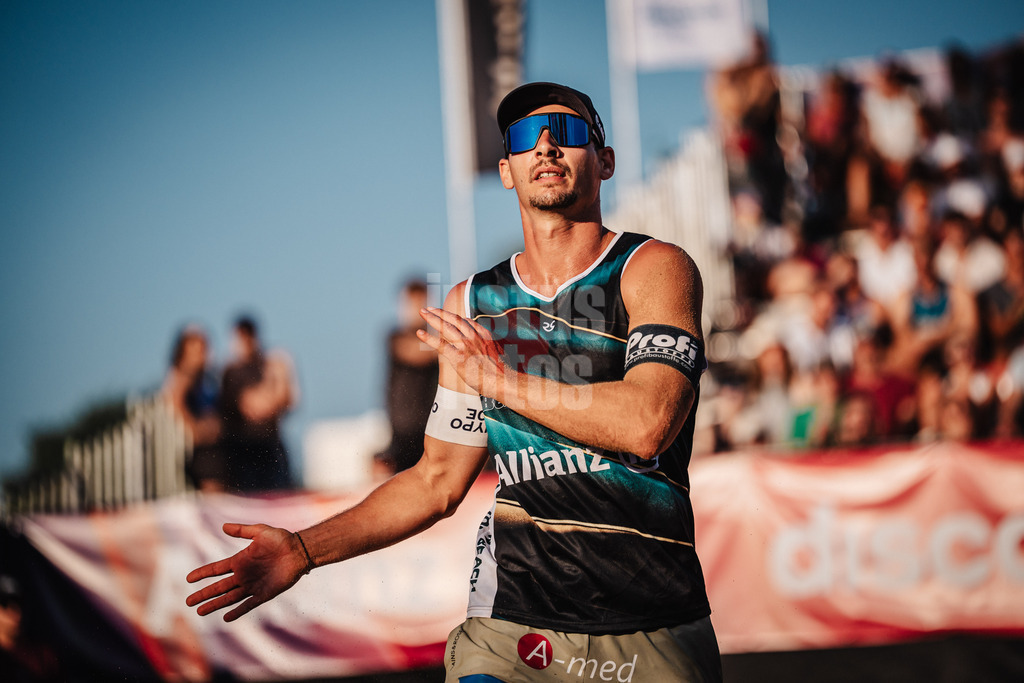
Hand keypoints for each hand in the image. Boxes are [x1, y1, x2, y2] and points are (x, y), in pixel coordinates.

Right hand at [185, 523, 307, 621]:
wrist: (300, 550)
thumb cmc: (281, 539)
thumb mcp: (260, 531)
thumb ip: (242, 531)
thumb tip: (223, 527)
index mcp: (240, 561)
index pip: (216, 569)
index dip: (203, 573)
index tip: (188, 578)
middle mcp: (243, 575)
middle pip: (219, 587)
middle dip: (204, 594)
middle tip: (188, 602)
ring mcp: (253, 585)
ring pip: (229, 598)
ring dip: (215, 604)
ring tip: (200, 612)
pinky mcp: (264, 594)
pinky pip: (248, 604)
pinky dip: (238, 611)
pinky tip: (226, 617)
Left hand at [417, 307, 509, 397]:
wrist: (502, 380)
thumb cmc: (502, 372)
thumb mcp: (498, 353)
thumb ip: (489, 346)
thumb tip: (486, 345)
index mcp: (483, 335)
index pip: (466, 322)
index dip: (454, 318)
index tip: (447, 315)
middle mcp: (473, 336)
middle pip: (454, 319)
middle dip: (440, 312)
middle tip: (428, 308)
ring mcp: (465, 345)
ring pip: (445, 327)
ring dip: (432, 318)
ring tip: (422, 312)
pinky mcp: (457, 356)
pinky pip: (440, 344)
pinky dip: (428, 338)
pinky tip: (419, 333)